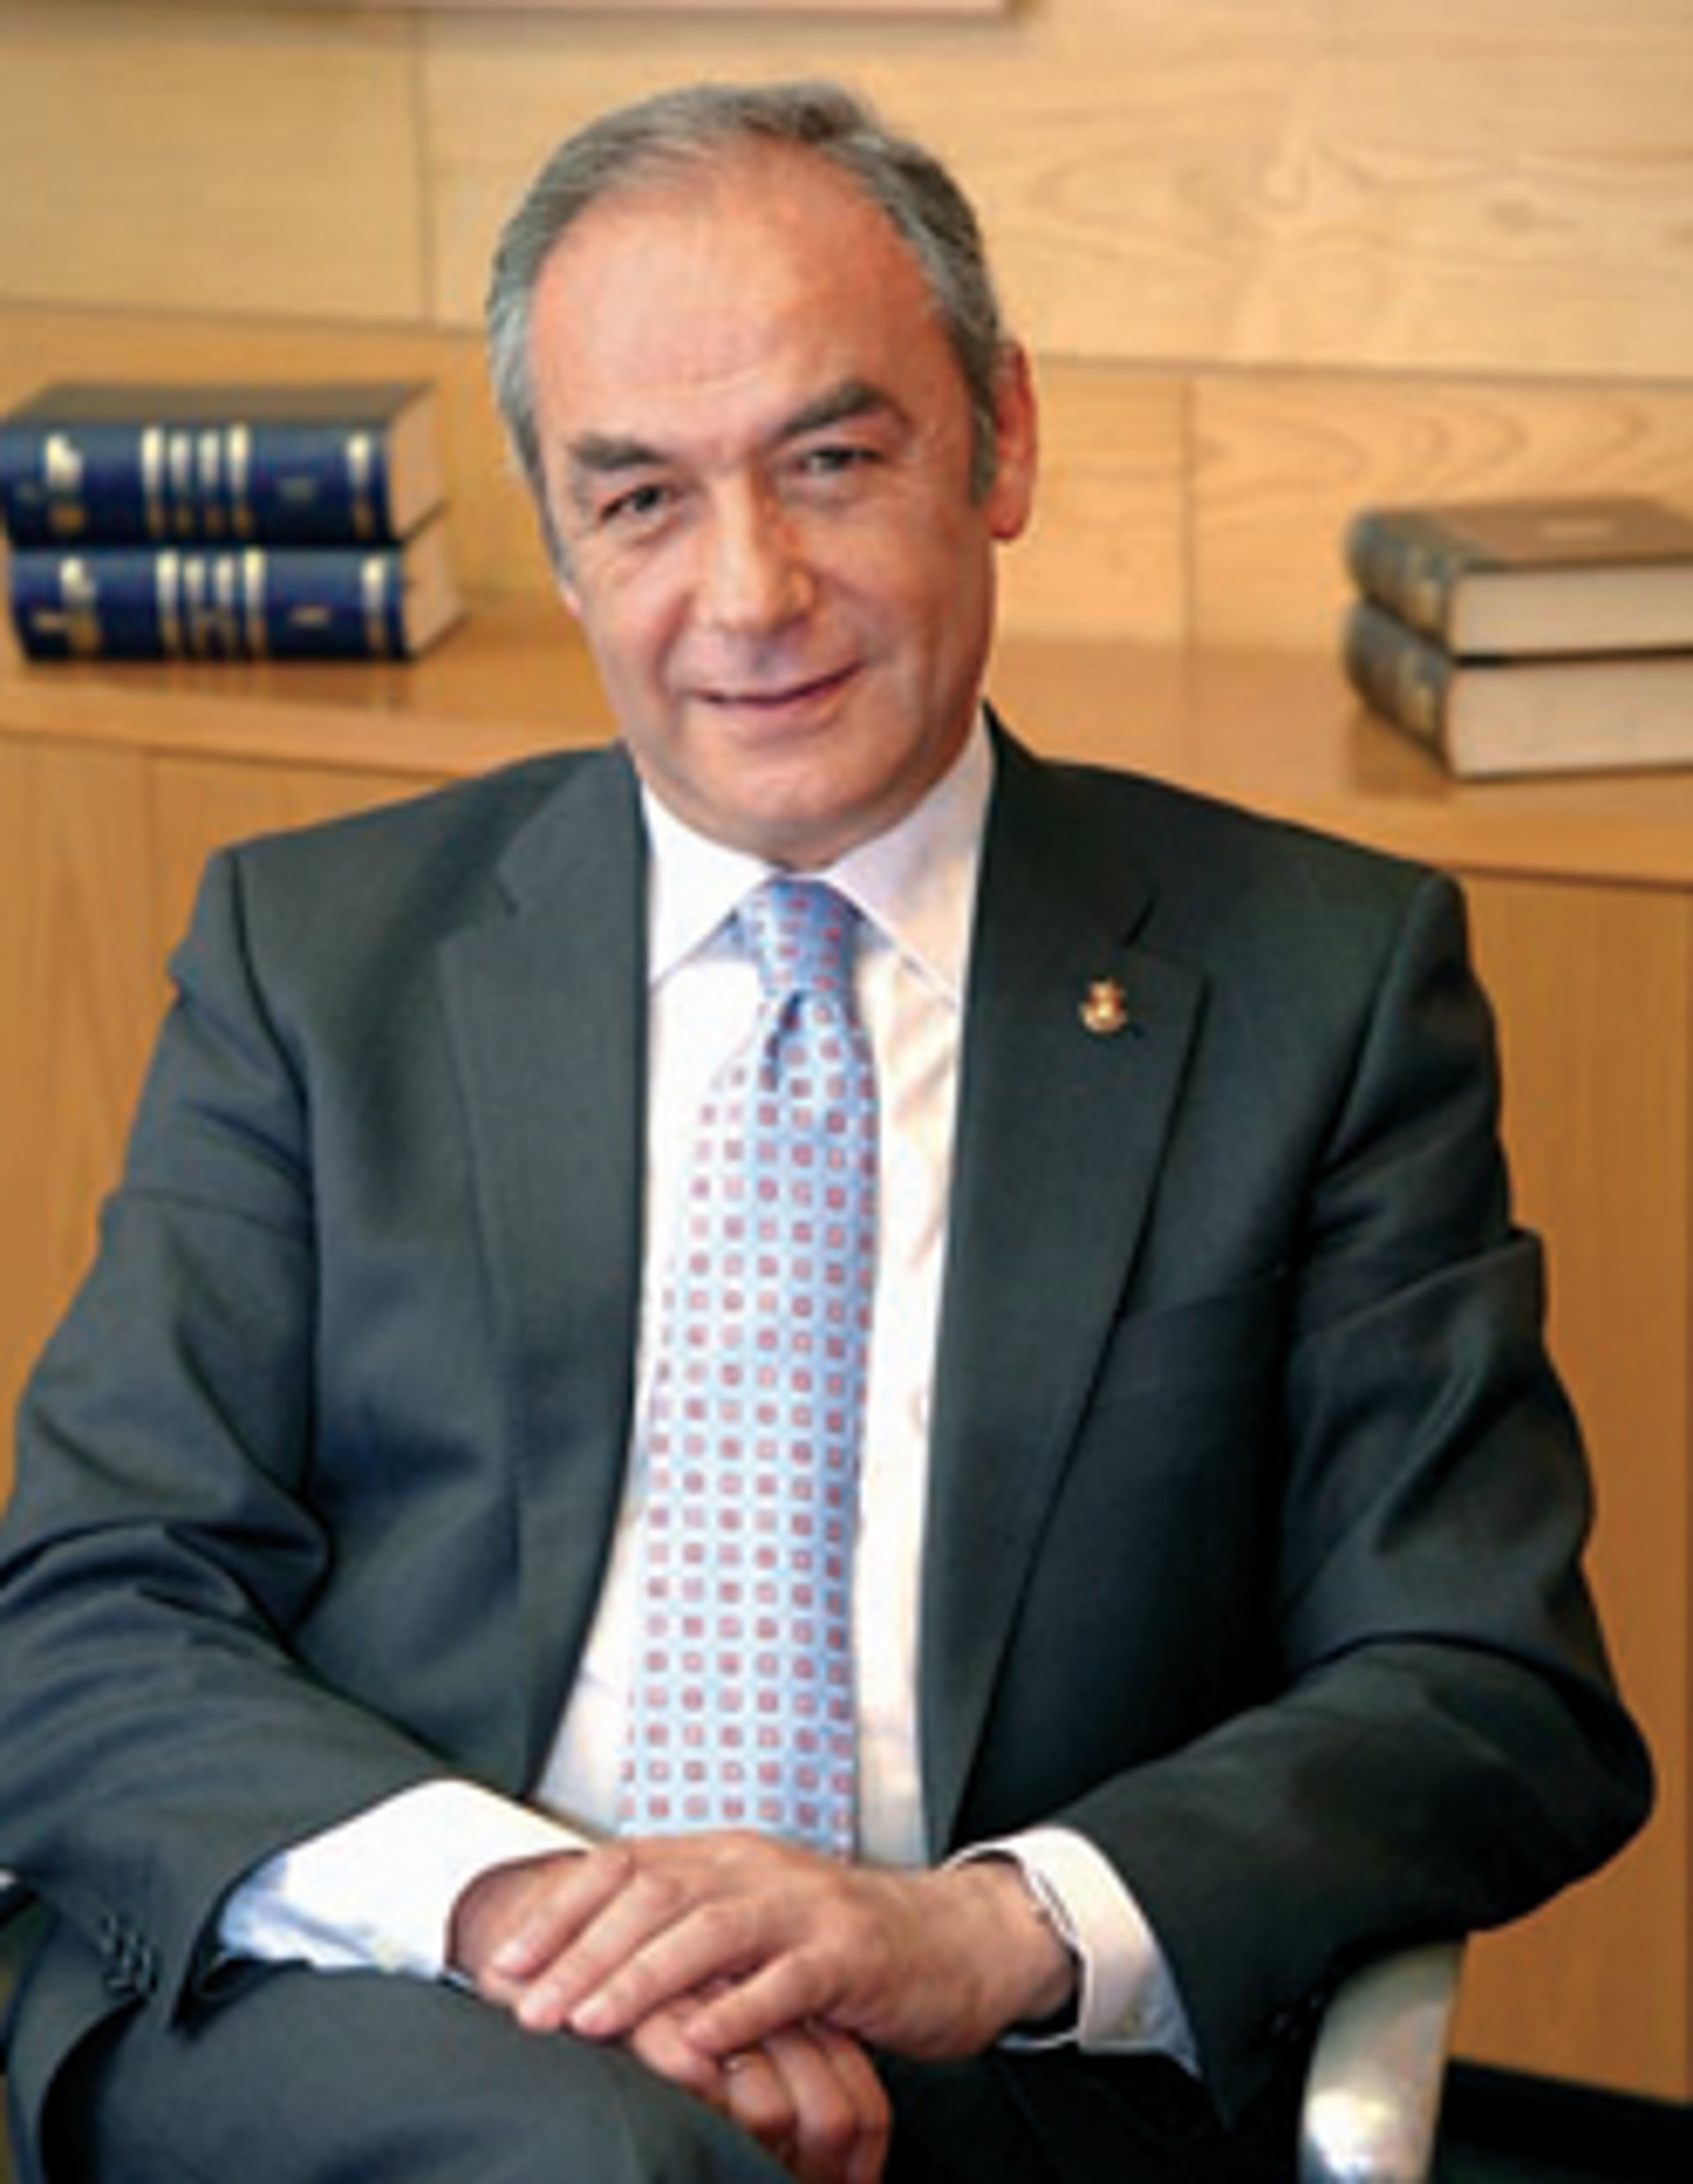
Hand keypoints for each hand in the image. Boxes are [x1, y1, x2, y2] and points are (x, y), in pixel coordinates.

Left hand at [452, 1854, 889, 2183]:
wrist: (958, 1939)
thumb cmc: (839, 1944)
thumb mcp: (753, 1924)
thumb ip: (683, 1932)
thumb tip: (581, 1968)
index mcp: (724, 1855)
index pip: (623, 1866)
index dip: (559, 1911)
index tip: (505, 1964)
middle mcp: (757, 1868)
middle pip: (653, 1896)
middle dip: (581, 1953)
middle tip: (527, 2008)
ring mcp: (806, 1906)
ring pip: (709, 1931)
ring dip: (641, 1978)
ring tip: (589, 2023)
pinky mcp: (851, 1953)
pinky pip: (788, 1981)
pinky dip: (737, 2011)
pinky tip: (696, 2044)